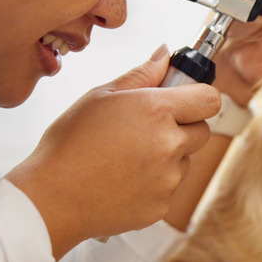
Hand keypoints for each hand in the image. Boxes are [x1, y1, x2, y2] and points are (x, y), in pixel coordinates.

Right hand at [6, 45, 219, 259]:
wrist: (52, 198)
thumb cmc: (69, 144)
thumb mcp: (100, 96)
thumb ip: (141, 74)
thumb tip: (165, 55)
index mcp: (157, 111)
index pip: (210, 99)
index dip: (199, 97)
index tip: (186, 100)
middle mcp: (170, 144)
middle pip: (202, 131)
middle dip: (183, 127)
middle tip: (148, 129)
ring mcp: (169, 178)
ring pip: (185, 160)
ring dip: (168, 157)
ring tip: (127, 158)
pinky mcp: (163, 206)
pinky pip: (170, 188)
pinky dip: (154, 184)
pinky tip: (124, 180)